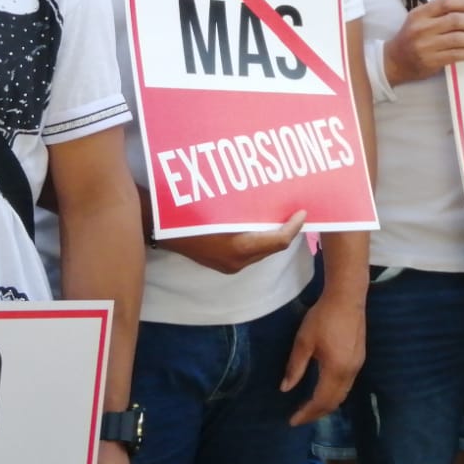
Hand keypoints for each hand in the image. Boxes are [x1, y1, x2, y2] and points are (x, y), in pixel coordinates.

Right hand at [163, 212, 306, 275]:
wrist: (159, 229)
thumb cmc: (188, 213)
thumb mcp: (220, 206)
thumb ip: (247, 207)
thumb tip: (272, 197)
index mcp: (239, 247)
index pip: (278, 241)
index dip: (294, 227)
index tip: (303, 212)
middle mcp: (238, 261)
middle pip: (273, 247)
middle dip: (286, 230)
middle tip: (294, 210)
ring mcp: (230, 266)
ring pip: (262, 250)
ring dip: (272, 233)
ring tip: (280, 214)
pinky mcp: (223, 265)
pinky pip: (250, 252)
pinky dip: (258, 238)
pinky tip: (259, 222)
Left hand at [282, 291, 366, 427]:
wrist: (347, 297)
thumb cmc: (323, 317)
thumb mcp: (304, 341)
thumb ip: (296, 367)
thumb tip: (286, 388)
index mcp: (335, 370)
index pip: (320, 401)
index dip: (306, 413)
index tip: (292, 420)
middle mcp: (350, 372)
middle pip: (334, 402)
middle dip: (317, 413)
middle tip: (299, 418)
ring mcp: (357, 365)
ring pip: (343, 394)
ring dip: (326, 404)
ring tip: (310, 408)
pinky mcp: (359, 358)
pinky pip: (347, 385)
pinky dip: (334, 393)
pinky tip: (323, 390)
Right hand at [382, 0, 463, 85]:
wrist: (393, 62)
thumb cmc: (410, 38)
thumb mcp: (417, 20)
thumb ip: (436, 14)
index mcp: (419, 14)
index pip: (444, 3)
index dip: (463, 3)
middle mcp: (422, 28)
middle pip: (454, 21)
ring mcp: (426, 46)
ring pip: (458, 39)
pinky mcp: (431, 61)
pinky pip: (456, 55)